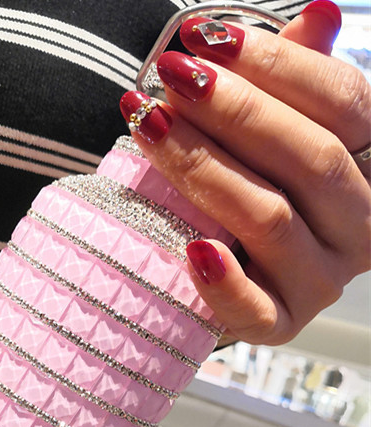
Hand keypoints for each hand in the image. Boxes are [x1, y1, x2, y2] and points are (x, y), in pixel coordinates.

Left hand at [120, 0, 370, 345]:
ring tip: (152, 127)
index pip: (345, 102)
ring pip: (273, 219)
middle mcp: (360, 223)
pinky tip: (191, 247)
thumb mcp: (277, 131)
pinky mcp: (281, 321)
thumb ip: (295, 82)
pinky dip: (223, 280)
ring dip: (207, 169)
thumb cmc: (254, 184)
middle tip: (173, 79)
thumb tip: (318, 15)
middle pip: (312, 158)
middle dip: (236, 111)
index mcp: (370, 165)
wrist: (236, 266)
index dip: (278, 65)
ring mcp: (323, 278)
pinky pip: (256, 308)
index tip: (206, 38)